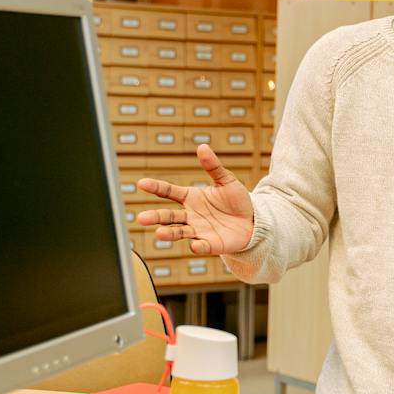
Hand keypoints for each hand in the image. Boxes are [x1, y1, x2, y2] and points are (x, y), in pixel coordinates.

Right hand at [136, 144, 256, 255]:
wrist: (252, 222)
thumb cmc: (236, 200)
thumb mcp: (226, 180)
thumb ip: (213, 166)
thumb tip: (202, 147)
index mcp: (191, 197)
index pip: (169, 191)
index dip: (156, 187)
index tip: (142, 183)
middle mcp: (190, 215)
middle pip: (168, 216)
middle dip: (155, 217)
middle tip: (141, 218)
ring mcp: (199, 230)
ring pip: (179, 232)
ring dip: (169, 233)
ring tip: (158, 234)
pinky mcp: (211, 244)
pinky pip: (202, 245)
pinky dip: (198, 246)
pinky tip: (194, 245)